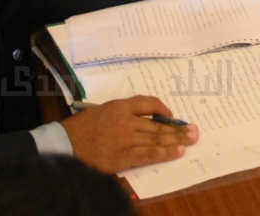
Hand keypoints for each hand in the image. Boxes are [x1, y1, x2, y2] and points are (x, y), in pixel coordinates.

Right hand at [61, 95, 197, 171]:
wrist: (65, 145)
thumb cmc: (81, 128)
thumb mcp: (102, 110)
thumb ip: (123, 112)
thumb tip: (146, 117)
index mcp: (120, 106)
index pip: (148, 103)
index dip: (162, 109)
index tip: (171, 116)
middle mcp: (126, 121)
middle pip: (158, 124)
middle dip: (178, 128)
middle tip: (194, 130)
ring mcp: (126, 140)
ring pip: (157, 139)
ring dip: (177, 140)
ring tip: (192, 140)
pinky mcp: (123, 157)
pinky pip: (148, 155)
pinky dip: (164, 153)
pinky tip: (177, 152)